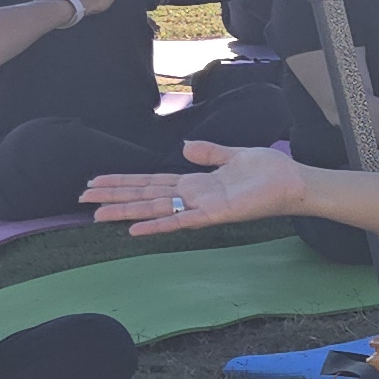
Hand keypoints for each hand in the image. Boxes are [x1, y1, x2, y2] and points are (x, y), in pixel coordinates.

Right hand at [84, 138, 299, 231]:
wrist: (296, 183)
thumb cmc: (270, 172)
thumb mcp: (234, 155)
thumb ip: (208, 153)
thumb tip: (183, 147)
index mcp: (195, 182)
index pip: (151, 182)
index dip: (123, 182)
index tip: (96, 181)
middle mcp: (193, 197)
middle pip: (145, 196)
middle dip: (114, 197)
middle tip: (82, 199)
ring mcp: (202, 207)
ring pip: (156, 209)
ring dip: (127, 212)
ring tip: (96, 215)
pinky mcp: (216, 214)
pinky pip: (182, 221)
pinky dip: (159, 225)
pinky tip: (135, 230)